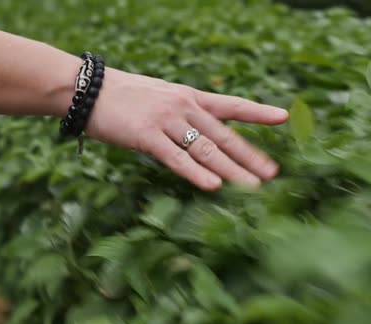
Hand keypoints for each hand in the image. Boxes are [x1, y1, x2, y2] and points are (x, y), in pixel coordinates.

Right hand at [85, 68, 288, 190]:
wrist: (87, 89)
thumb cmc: (127, 96)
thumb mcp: (164, 97)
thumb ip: (187, 113)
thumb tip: (206, 133)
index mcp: (191, 98)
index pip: (231, 105)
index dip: (258, 112)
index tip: (282, 117)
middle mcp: (184, 108)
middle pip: (224, 135)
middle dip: (250, 155)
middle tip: (273, 173)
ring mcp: (166, 121)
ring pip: (206, 149)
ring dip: (232, 170)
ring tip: (253, 187)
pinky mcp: (146, 136)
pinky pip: (176, 158)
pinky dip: (196, 173)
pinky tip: (214, 186)